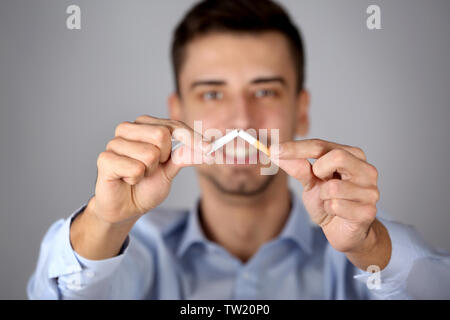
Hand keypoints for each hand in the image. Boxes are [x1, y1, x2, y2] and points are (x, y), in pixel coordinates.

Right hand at [93, 115, 210, 224]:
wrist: (126, 208)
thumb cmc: (145, 186)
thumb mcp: (170, 171)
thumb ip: (185, 156)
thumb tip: (208, 147)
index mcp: (145, 126)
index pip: (174, 126)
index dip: (193, 138)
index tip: (210, 149)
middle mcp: (129, 129)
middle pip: (161, 134)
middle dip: (164, 158)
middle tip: (152, 168)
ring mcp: (115, 142)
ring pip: (149, 154)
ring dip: (148, 172)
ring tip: (137, 175)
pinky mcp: (105, 159)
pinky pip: (135, 168)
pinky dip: (136, 179)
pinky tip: (127, 180)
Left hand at [270, 139, 389, 267]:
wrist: (342, 231)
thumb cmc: (329, 202)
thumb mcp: (310, 182)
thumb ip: (297, 167)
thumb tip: (275, 152)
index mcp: (353, 156)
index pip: (321, 145)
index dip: (296, 148)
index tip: (273, 150)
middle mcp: (366, 170)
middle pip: (337, 157)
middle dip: (319, 170)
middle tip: (318, 180)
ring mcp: (370, 191)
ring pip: (333, 188)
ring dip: (323, 197)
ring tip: (329, 201)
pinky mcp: (368, 211)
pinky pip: (336, 206)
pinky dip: (329, 210)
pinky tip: (337, 213)